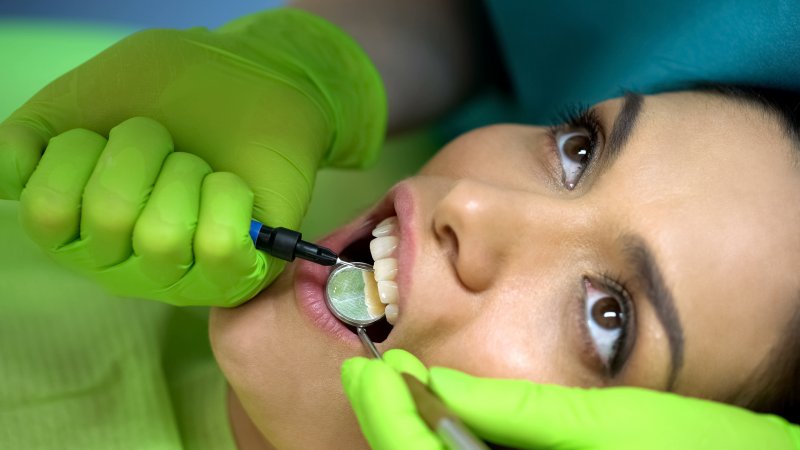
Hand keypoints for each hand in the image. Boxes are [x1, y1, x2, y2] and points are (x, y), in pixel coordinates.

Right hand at [19, 117, 270, 305]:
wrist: (245, 76)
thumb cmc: (163, 94)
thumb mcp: (80, 102)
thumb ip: (26, 142)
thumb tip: (4, 174)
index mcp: (72, 224)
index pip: (46, 208)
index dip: (76, 154)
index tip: (103, 132)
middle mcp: (117, 259)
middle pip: (108, 216)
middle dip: (141, 152)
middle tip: (165, 141)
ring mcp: (176, 272)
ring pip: (163, 235)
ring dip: (186, 174)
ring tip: (201, 164)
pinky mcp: (232, 273)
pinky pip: (219, 247)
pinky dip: (227, 198)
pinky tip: (228, 184)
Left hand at [342, 349, 799, 449]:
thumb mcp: (614, 429)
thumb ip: (525, 415)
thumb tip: (443, 388)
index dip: (388, 417)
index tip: (369, 372)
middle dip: (388, 424)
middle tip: (368, 376)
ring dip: (410, 431)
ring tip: (394, 386)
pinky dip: (443, 438)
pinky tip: (443, 409)